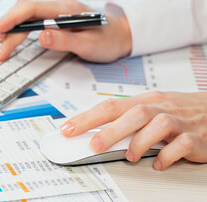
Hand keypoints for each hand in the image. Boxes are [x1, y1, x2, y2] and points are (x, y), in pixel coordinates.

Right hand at [0, 0, 131, 62]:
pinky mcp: (55, 16)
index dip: (12, 18)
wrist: (120, 34)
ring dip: (12, 29)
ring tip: (2, 45)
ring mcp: (56, 10)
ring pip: (27, 14)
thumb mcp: (89, 45)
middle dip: (9, 30)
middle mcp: (59, 5)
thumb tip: (41, 36)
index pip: (32, 8)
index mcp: (66, 10)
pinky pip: (32, 18)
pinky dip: (20, 27)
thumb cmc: (107, 40)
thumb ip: (65, 41)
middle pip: (25, 12)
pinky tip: (13, 36)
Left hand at [60, 91, 206, 169]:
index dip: (88, 118)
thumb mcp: (151, 108)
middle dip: (110, 130)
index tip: (68, 129)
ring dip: (139, 143)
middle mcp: (161, 108)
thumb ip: (127, 119)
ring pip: (157, 126)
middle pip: (133, 113)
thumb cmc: (179, 110)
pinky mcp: (196, 137)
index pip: (111, 106)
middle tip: (94, 145)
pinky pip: (180, 146)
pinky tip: (158, 163)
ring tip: (130, 156)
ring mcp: (179, 122)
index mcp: (145, 101)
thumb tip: (96, 133)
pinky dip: (166, 156)